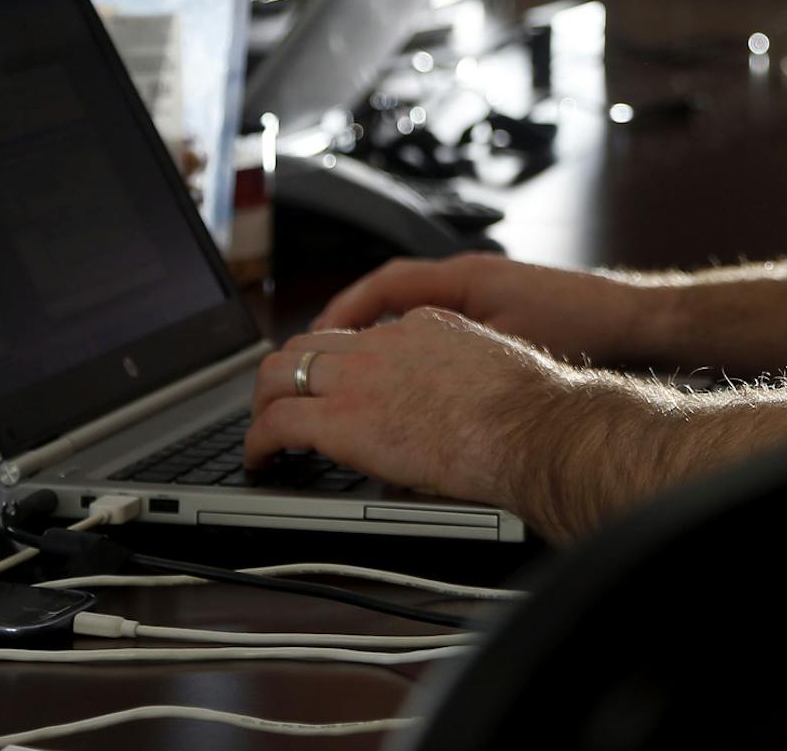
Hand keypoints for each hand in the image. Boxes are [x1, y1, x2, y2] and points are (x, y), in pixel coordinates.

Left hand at [247, 310, 560, 509]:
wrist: (528, 426)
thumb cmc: (528, 411)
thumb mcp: (491, 368)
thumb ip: (461, 376)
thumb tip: (456, 407)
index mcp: (421, 326)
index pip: (360, 337)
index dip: (337, 364)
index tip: (333, 386)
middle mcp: (382, 343)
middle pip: (307, 343)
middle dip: (286, 374)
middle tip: (281, 406)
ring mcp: (358, 377)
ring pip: (278, 373)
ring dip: (263, 403)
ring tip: (262, 433)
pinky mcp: (341, 419)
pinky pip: (276, 422)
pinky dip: (257, 442)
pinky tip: (259, 460)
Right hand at [314, 251, 650, 363]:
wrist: (630, 319)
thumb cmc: (579, 326)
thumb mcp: (511, 344)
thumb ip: (458, 357)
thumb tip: (409, 383)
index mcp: (465, 276)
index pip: (388, 283)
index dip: (347, 309)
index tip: (317, 337)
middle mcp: (468, 275)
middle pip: (391, 291)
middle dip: (351, 321)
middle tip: (318, 354)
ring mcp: (481, 289)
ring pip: (412, 305)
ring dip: (380, 330)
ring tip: (349, 366)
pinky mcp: (494, 307)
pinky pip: (436, 317)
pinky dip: (411, 337)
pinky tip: (404, 370)